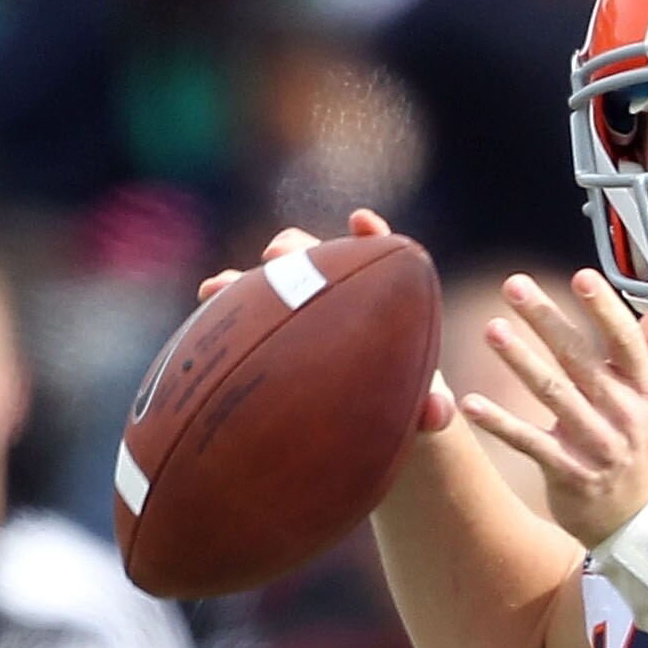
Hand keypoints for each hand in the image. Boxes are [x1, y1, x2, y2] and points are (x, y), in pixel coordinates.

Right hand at [199, 209, 455, 436]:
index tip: (362, 221)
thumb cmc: (391, 408)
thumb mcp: (413, 413)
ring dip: (249, 274)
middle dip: (294, 250)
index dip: (369, 236)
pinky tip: (208, 295)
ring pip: (271, 276)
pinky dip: (226, 295)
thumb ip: (430, 410)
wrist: (355, 426)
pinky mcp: (265, 328)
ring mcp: (295, 307)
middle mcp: (331, 294)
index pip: (374, 257)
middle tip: (277, 256)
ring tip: (227, 282)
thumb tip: (439, 413)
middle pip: (312, 256)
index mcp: (374, 302)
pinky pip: (243, 306)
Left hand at [459, 270, 647, 548]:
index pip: (626, 342)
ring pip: (554, 395)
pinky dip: (500, 423)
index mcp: (646, 392)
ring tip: (493, 330)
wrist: (644, 526)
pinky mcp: (569, 474)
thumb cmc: (647, 456)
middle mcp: (624, 416)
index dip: (605, 309)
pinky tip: (471, 404)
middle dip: (547, 321)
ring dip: (521, 361)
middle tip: (514, 286)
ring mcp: (597, 447)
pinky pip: (530, 444)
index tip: (581, 277)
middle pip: (581, 360)